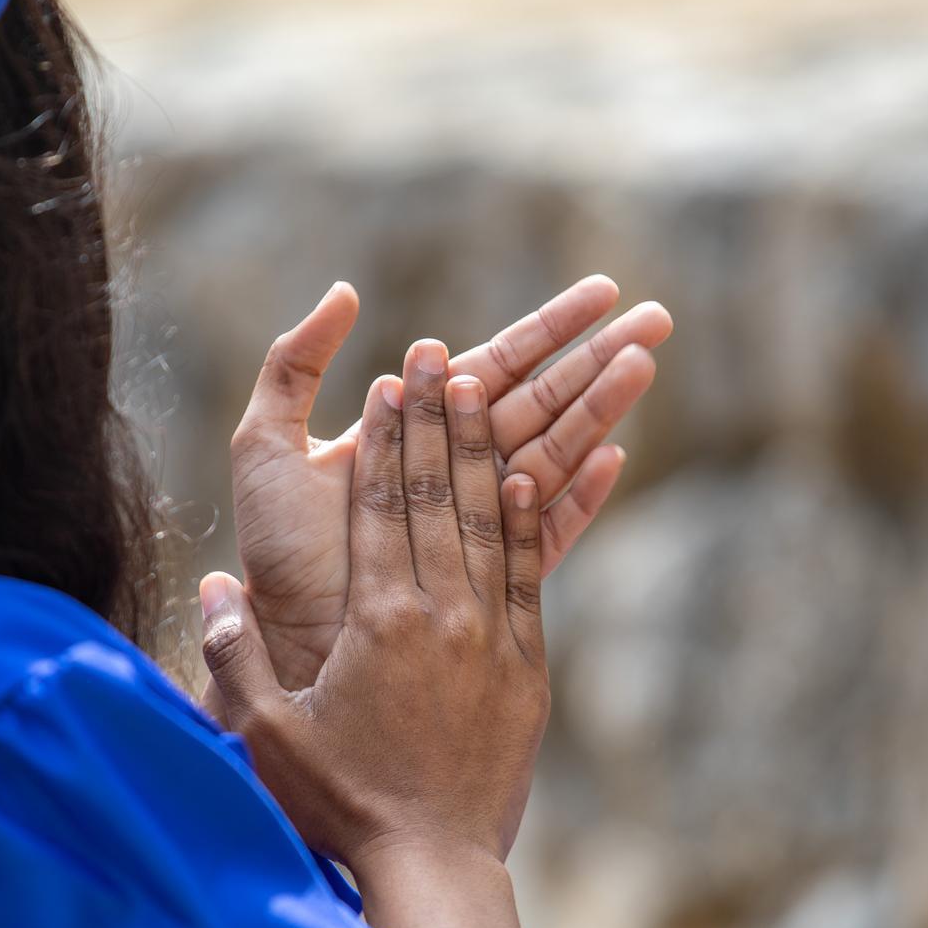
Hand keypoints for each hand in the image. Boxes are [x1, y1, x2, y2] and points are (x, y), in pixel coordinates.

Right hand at [200, 340, 549, 874]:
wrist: (437, 862)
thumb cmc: (342, 802)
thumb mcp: (267, 734)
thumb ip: (233, 654)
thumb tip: (211, 585)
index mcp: (377, 619)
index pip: (381, 504)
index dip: (388, 436)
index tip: (392, 378)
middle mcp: (441, 613)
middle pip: (438, 494)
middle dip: (436, 416)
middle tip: (438, 351)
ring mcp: (491, 636)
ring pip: (489, 519)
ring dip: (483, 449)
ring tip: (483, 386)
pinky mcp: (527, 666)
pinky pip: (529, 572)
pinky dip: (531, 518)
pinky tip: (532, 472)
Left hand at [226, 276, 668, 691]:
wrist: (283, 638)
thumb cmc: (274, 548)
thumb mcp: (267, 443)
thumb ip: (296, 364)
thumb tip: (346, 292)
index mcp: (420, 432)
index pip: (502, 364)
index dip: (553, 327)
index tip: (606, 289)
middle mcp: (459, 474)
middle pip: (546, 402)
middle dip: (601, 359)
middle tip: (660, 320)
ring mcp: (481, 528)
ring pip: (556, 454)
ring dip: (602, 409)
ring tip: (645, 366)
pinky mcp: (492, 583)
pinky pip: (547, 533)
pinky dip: (580, 498)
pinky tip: (612, 459)